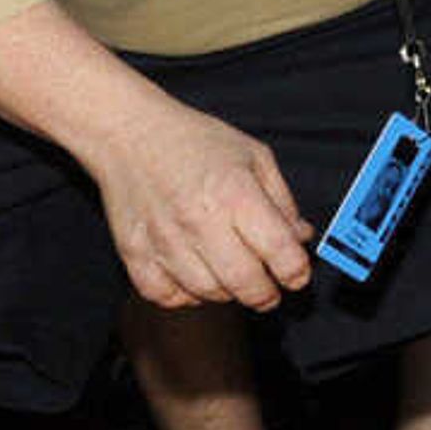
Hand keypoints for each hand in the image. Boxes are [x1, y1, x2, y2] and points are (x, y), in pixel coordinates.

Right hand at [95, 97, 312, 307]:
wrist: (129, 133)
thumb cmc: (194, 142)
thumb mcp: (254, 157)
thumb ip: (282, 201)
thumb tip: (301, 237)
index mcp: (235, 193)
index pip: (278, 251)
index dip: (296, 271)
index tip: (297, 274)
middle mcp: (199, 220)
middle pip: (245, 283)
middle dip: (266, 294)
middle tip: (269, 290)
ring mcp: (163, 240)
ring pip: (207, 293)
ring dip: (227, 293)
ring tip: (230, 276)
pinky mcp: (134, 252)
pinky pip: (166, 296)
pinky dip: (185, 296)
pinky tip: (194, 276)